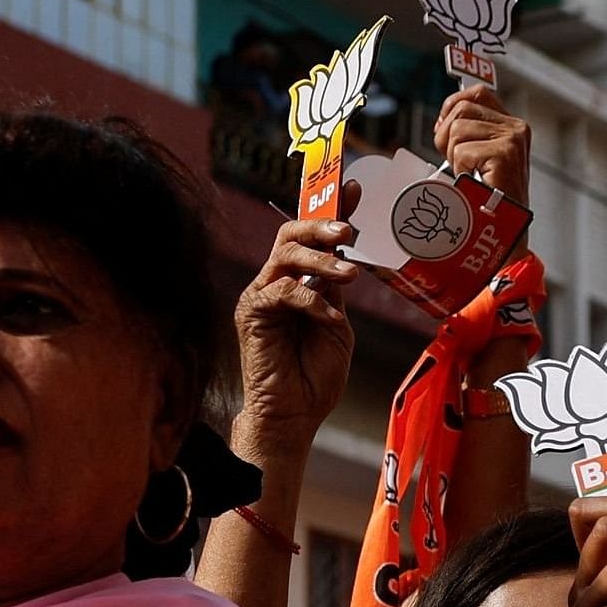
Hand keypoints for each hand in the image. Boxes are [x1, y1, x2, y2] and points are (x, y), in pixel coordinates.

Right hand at [230, 181, 358, 455]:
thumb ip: (335, 291)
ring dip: (320, 259)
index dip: (331, 211)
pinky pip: (281, 291)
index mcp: (296, 282)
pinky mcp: (250, 314)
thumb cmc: (314, 378)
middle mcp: (274, 283)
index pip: (311, 238)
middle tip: (348, 232)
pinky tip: (331, 317)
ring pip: (285, 254)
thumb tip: (344, 259)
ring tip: (350, 274)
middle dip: (321, 224)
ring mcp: (260, 297)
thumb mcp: (337, 325)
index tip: (356, 189)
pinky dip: (311, 300)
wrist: (292, 417)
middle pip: (290, 233)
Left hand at [434, 86, 529, 220]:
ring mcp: (512, 140)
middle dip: (447, 136)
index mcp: (512, 126)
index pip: (479, 93)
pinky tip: (473, 181)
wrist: (506, 229)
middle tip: (456, 162)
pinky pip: (462, 151)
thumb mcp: (480, 158)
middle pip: (461, 110)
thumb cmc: (490, 198)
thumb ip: (469, 134)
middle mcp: (516, 128)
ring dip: (454, 156)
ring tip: (468, 174)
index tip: (443, 125)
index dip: (454, 103)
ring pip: (458, 130)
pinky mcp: (505, 154)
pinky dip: (460, 169)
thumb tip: (443, 119)